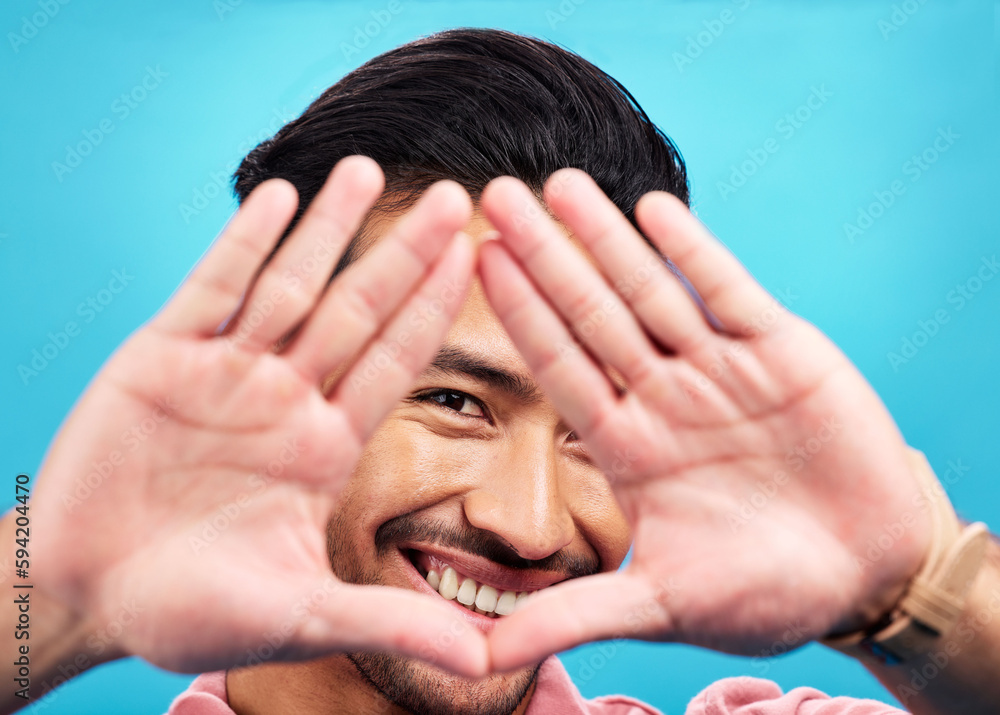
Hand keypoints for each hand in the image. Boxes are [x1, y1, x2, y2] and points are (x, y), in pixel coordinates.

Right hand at [28, 157, 488, 676]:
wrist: (88, 595)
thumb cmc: (192, 612)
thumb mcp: (301, 616)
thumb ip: (388, 623)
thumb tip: (484, 665)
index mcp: (325, 446)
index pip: (394, 362)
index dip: (435, 310)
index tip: (479, 261)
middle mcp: (286, 397)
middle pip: (356, 310)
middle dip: (403, 255)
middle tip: (457, 198)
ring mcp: (226, 371)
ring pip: (290, 283)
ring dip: (329, 229)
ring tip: (371, 169)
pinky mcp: (162, 357)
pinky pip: (211, 288)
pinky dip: (246, 244)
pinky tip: (281, 200)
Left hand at [477, 170, 931, 669]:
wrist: (866, 573)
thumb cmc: (765, 594)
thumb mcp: (661, 604)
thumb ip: (574, 614)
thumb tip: (478, 660)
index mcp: (628, 446)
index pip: (559, 366)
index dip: (516, 315)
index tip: (472, 263)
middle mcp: (662, 395)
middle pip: (591, 312)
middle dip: (545, 256)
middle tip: (491, 196)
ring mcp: (717, 368)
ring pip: (650, 290)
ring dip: (605, 237)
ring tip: (558, 183)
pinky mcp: (780, 350)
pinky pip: (727, 290)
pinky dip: (693, 251)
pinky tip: (652, 208)